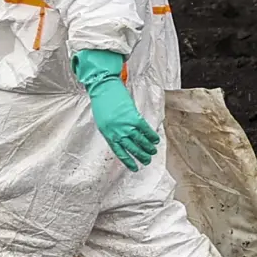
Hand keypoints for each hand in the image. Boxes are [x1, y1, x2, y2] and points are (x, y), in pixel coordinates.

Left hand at [74, 50, 157, 170]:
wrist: (103, 89)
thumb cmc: (101, 104)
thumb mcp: (103, 122)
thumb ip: (112, 132)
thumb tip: (123, 141)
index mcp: (107, 134)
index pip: (119, 152)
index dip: (128, 161)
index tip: (135, 168)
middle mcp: (117, 132)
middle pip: (132, 148)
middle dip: (141, 156)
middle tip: (148, 160)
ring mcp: (126, 125)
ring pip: (140, 141)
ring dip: (148, 148)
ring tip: (153, 152)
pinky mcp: (134, 117)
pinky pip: (145, 130)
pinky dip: (151, 136)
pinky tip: (155, 140)